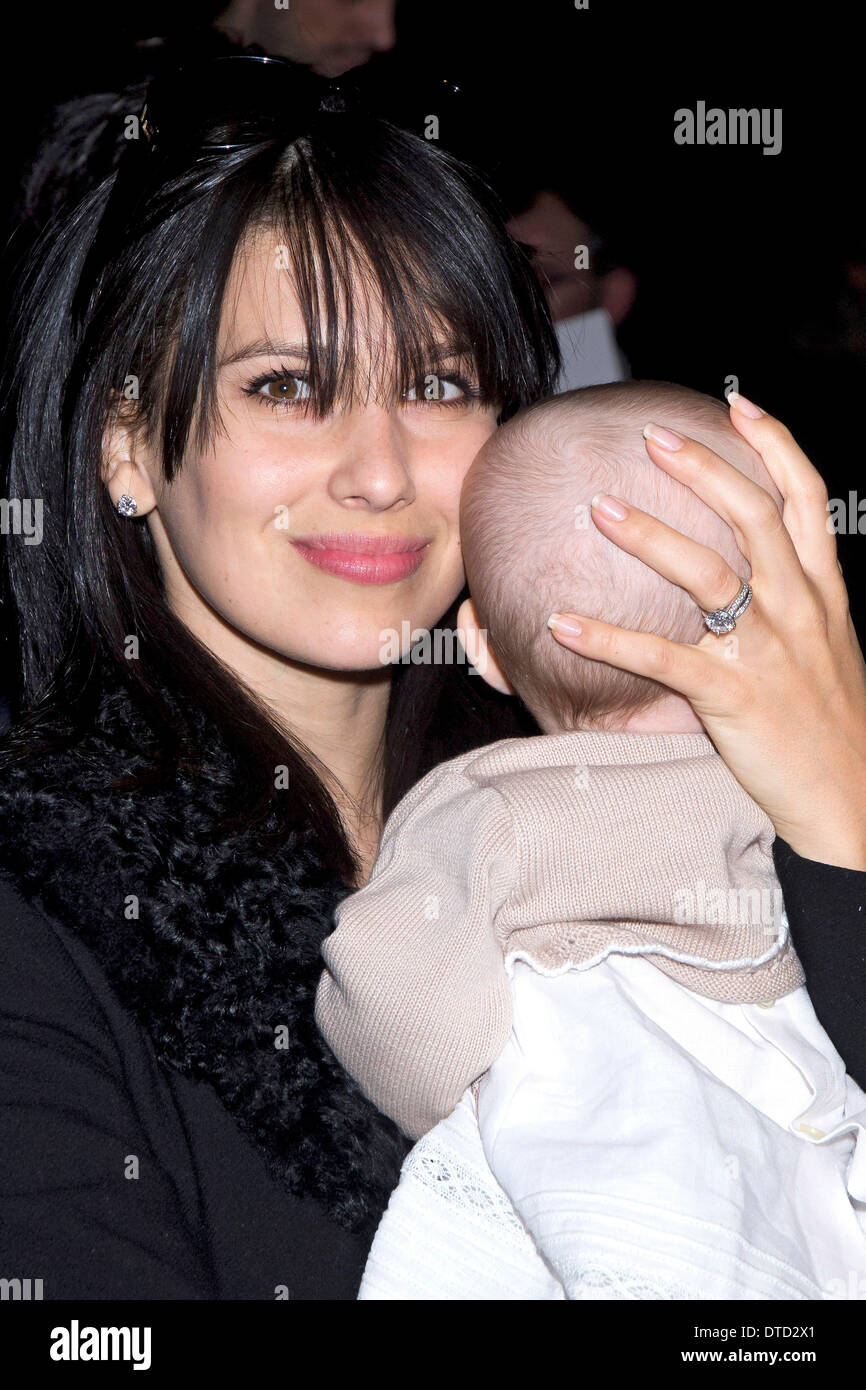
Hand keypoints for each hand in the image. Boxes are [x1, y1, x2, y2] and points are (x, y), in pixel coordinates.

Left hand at [548, 394, 865, 869]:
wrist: (850, 800)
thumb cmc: (830, 726)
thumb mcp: (828, 651)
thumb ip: (796, 603)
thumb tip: (753, 573)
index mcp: (823, 593)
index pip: (806, 499)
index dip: (775, 444)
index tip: (737, 403)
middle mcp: (800, 610)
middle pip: (754, 516)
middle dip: (703, 467)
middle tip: (650, 434)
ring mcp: (768, 652)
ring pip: (710, 573)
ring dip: (651, 534)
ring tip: (598, 507)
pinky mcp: (733, 698)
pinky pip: (662, 658)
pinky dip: (608, 637)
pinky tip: (559, 622)